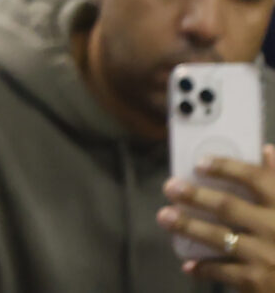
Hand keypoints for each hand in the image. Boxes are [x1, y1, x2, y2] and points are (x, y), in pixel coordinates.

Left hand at [162, 148, 274, 283]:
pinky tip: (190, 265)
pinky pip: (223, 271)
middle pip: (228, 206)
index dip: (226, 167)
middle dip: (195, 196)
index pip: (256, 178)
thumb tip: (267, 150)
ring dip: (188, 227)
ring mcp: (266, 256)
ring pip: (219, 237)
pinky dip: (204, 267)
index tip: (200, 163)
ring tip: (165, 217)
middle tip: (171, 187)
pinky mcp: (258, 282)